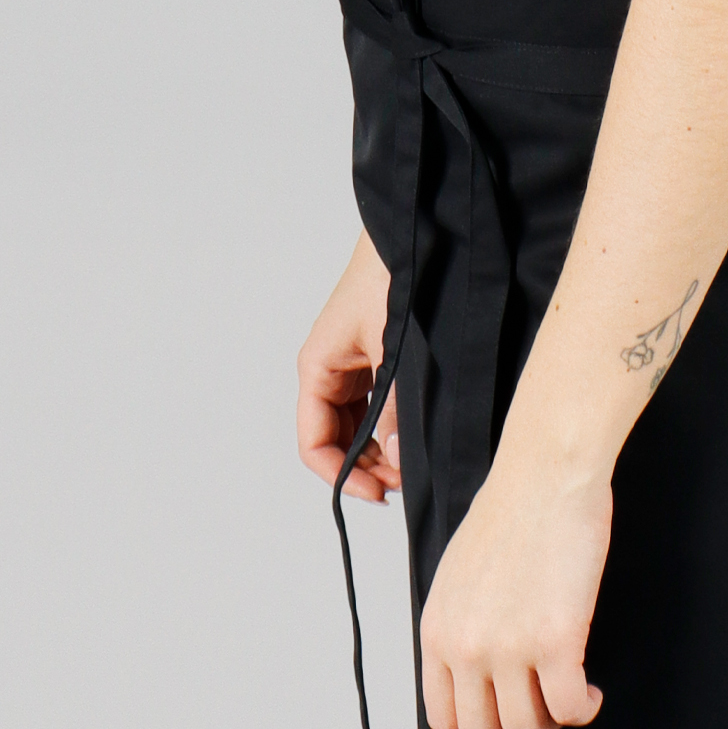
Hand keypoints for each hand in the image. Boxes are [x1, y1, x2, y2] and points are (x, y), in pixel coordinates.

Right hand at [296, 232, 400, 501]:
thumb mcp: (394, 349)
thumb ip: (395, 408)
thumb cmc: (393, 278)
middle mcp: (329, 372)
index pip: (314, 443)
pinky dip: (389, 429)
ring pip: (356, 428)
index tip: (378, 492)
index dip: (342, 475)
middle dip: (365, 468)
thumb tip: (398, 460)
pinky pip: (372, 408)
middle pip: (335, 441)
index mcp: (319, 369)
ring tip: (410, 466)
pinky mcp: (373, 360)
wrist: (413, 235)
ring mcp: (352, 366)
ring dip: (378, 452)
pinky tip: (411, 438)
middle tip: (403, 483)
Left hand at [419, 451, 609, 728]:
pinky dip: (584, 708)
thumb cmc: (510, 513)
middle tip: (540, 718)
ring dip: (553, 721)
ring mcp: (509, 647)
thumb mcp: (457, 578)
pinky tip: (590, 692)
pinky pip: (569, 707)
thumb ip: (458, 628)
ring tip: (569, 695)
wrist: (545, 476)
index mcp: (437, 631)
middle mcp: (466, 647)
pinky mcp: (556, 640)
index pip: (442, 717)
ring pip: (529, 727)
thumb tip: (474, 675)